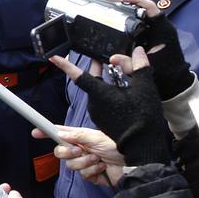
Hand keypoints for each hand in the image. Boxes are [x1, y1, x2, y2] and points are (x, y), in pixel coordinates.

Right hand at [34, 124, 125, 186]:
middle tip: (79, 150)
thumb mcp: (96, 137)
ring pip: (71, 166)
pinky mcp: (90, 175)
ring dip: (85, 162)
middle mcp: (80, 149)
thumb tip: (60, 134)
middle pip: (60, 152)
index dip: (47, 132)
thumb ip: (77, 136)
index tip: (35, 132)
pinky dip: (93, 171)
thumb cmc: (116, 146)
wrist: (132, 163)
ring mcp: (84, 162)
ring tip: (98, 159)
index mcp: (80, 137)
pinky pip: (83, 175)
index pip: (59, 133)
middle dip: (68, 152)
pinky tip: (102, 168)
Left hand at [50, 47, 169, 166]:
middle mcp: (94, 104)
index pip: (79, 76)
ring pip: (98, 91)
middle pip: (91, 81)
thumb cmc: (143, 119)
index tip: (54, 58)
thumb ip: (139, 66)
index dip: (65, 65)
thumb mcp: (144, 88)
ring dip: (106, 83)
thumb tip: (138, 51)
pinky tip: (123, 95)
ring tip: (122, 77)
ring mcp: (97, 114)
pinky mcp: (102, 120)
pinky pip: (103, 102)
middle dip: (97, 69)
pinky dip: (109, 95)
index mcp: (100, 94)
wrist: (143, 147)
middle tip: (106, 59)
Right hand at [99, 0, 193, 99]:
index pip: (150, 7)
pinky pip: (133, 22)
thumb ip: (131, 64)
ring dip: (120, 7)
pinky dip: (122, 17)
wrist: (174, 83)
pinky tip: (110, 15)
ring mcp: (152, 31)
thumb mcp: (147, 68)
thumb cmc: (166, 74)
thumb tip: (113, 58)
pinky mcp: (146, 37)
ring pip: (135, 13)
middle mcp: (157, 27)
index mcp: (162, 30)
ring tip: (103, 0)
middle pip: (138, 7)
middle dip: (121, 0)